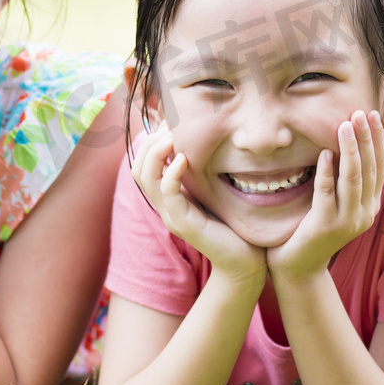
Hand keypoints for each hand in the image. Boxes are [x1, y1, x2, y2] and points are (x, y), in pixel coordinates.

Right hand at [133, 125, 266, 285]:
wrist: (246, 261)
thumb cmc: (234, 224)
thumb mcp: (215, 191)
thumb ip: (205, 172)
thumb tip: (206, 141)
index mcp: (169, 197)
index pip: (142, 164)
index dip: (152, 140)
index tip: (171, 123)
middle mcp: (164, 206)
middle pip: (137, 168)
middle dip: (150, 142)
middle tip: (171, 125)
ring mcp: (171, 215)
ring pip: (145, 178)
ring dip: (156, 152)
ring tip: (173, 136)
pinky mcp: (184, 224)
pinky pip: (167, 194)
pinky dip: (171, 173)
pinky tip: (185, 158)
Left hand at [266, 110, 383, 282]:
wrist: (299, 267)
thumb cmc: (313, 228)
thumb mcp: (336, 202)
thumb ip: (345, 179)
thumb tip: (347, 141)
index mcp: (370, 206)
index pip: (379, 166)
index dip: (376, 139)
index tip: (372, 114)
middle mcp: (364, 214)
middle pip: (369, 169)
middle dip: (365, 138)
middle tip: (359, 112)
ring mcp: (347, 222)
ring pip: (353, 178)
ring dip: (349, 149)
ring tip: (344, 125)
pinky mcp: (325, 226)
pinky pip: (327, 193)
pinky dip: (327, 171)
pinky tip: (324, 152)